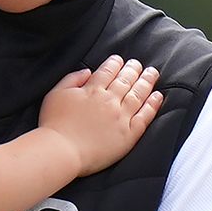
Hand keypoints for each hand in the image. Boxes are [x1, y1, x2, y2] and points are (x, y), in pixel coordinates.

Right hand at [39, 55, 162, 175]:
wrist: (62, 151)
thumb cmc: (54, 124)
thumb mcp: (56, 94)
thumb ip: (72, 79)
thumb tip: (88, 72)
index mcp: (92, 90)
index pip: (108, 71)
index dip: (115, 63)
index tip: (120, 59)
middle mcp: (109, 100)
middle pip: (126, 80)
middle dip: (133, 69)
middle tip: (139, 64)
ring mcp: (120, 117)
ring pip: (138, 94)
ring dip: (147, 81)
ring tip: (153, 73)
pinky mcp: (128, 135)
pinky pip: (144, 117)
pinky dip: (153, 105)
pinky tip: (158, 96)